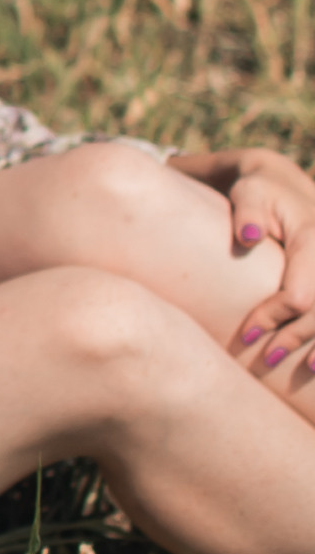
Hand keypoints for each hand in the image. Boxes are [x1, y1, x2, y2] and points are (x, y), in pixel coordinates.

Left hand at [176, 147, 314, 382]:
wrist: (283, 182)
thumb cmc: (258, 191)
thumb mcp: (249, 193)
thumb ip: (248, 213)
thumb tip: (249, 236)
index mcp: (312, 238)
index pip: (299, 294)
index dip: (273, 318)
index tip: (246, 335)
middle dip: (295, 339)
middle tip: (266, 360)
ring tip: (307, 371)